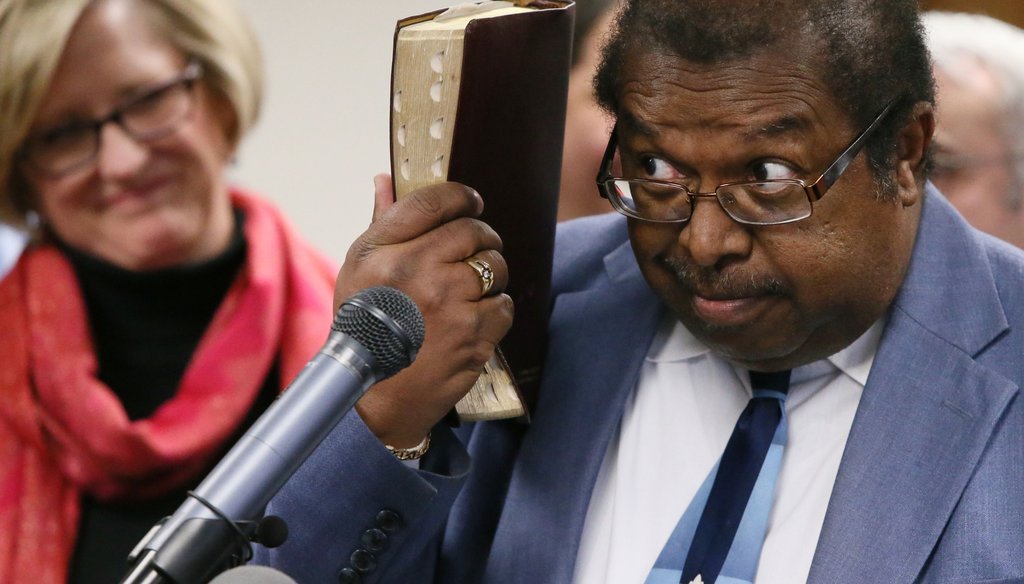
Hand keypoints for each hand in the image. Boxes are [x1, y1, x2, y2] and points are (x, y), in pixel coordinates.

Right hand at [338, 174, 513, 447]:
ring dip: (490, 276)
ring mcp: (448, 302)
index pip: (433, 201)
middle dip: (482, 239)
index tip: (471, 202)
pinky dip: (494, 311)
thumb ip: (382, 223)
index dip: (461, 197)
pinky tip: (472, 321)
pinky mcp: (473, 333)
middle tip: (478, 250)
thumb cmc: (364, 326)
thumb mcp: (358, 270)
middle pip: (473, 231)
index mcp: (384, 250)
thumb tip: (386, 180)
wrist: (374, 395)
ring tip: (469, 293)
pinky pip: (503, 304)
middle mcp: (416, 270)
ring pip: (494, 267)